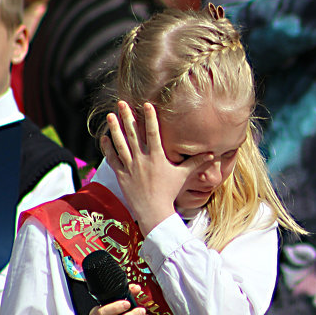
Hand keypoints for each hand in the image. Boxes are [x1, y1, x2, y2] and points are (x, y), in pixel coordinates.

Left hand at [100, 100, 211, 233]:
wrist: (154, 212)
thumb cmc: (169, 193)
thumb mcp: (183, 176)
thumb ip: (196, 163)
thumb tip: (211, 154)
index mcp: (157, 157)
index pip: (153, 133)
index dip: (150, 118)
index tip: (146, 104)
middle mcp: (142, 160)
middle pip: (133, 134)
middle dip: (127, 117)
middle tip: (122, 103)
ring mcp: (130, 167)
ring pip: (120, 144)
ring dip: (115, 128)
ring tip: (110, 115)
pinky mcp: (121, 175)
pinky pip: (112, 159)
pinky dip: (107, 148)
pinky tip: (104, 137)